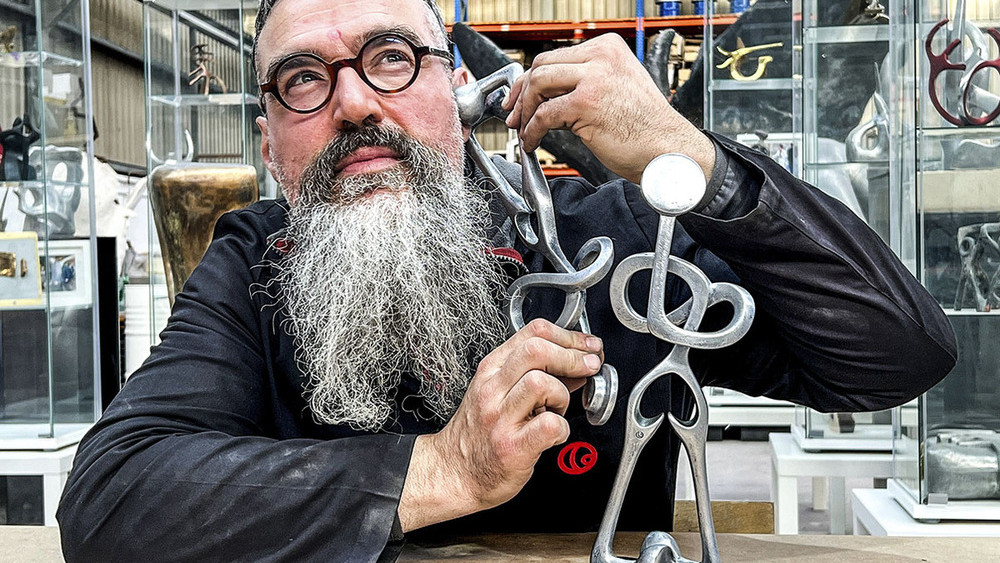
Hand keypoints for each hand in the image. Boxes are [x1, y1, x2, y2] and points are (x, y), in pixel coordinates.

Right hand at [399, 319, 603, 530]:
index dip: (570, 337)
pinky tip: (554, 433)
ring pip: (541, 382)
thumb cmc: (478, 434)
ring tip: (557, 409)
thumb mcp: (499, 392)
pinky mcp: (511, 447)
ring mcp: (500, 418)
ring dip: (562, 394)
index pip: (534, 332)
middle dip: (573, 357)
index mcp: (492, 370)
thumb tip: (578, 362)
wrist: (454, 472)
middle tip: (589, 369)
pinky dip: (562, 428)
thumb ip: (537, 373)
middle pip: (537, 350)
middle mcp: (493, 389)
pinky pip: (549, 425)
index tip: (588, 347)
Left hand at [502, 33, 715, 182]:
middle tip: (515, 115)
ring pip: (538, 84)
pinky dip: (532, 130)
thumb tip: (547, 93)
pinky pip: (544, 115)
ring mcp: (594, 78)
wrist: (668, 152)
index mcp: (608, 48)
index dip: (531, 79)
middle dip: (522, 92)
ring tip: (524, 129)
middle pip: (542, 65)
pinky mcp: (586, 103)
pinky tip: (533, 142)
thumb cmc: (645, 128)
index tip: (520, 98)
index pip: (556, 56)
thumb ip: (586, 82)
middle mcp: (601, 57)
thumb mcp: (616, 89)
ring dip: (525, 110)